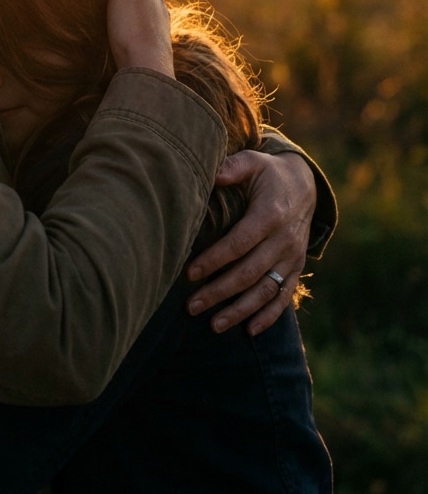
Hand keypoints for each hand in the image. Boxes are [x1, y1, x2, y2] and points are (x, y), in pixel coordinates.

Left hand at [185, 150, 315, 334]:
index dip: (214, 260)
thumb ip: (232, 167)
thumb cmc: (268, 173)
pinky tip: (249, 331)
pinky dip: (269, 315)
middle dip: (219, 292)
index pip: (238, 243)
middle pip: (248, 273)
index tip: (189, 274)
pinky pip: (284, 295)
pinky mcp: (296, 267)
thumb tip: (212, 175)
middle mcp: (284, 240)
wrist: (304, 184)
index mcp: (269, 215)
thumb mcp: (253, 162)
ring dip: (240, 310)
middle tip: (191, 306)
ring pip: (265, 290)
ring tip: (214, 325)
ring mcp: (292, 256)